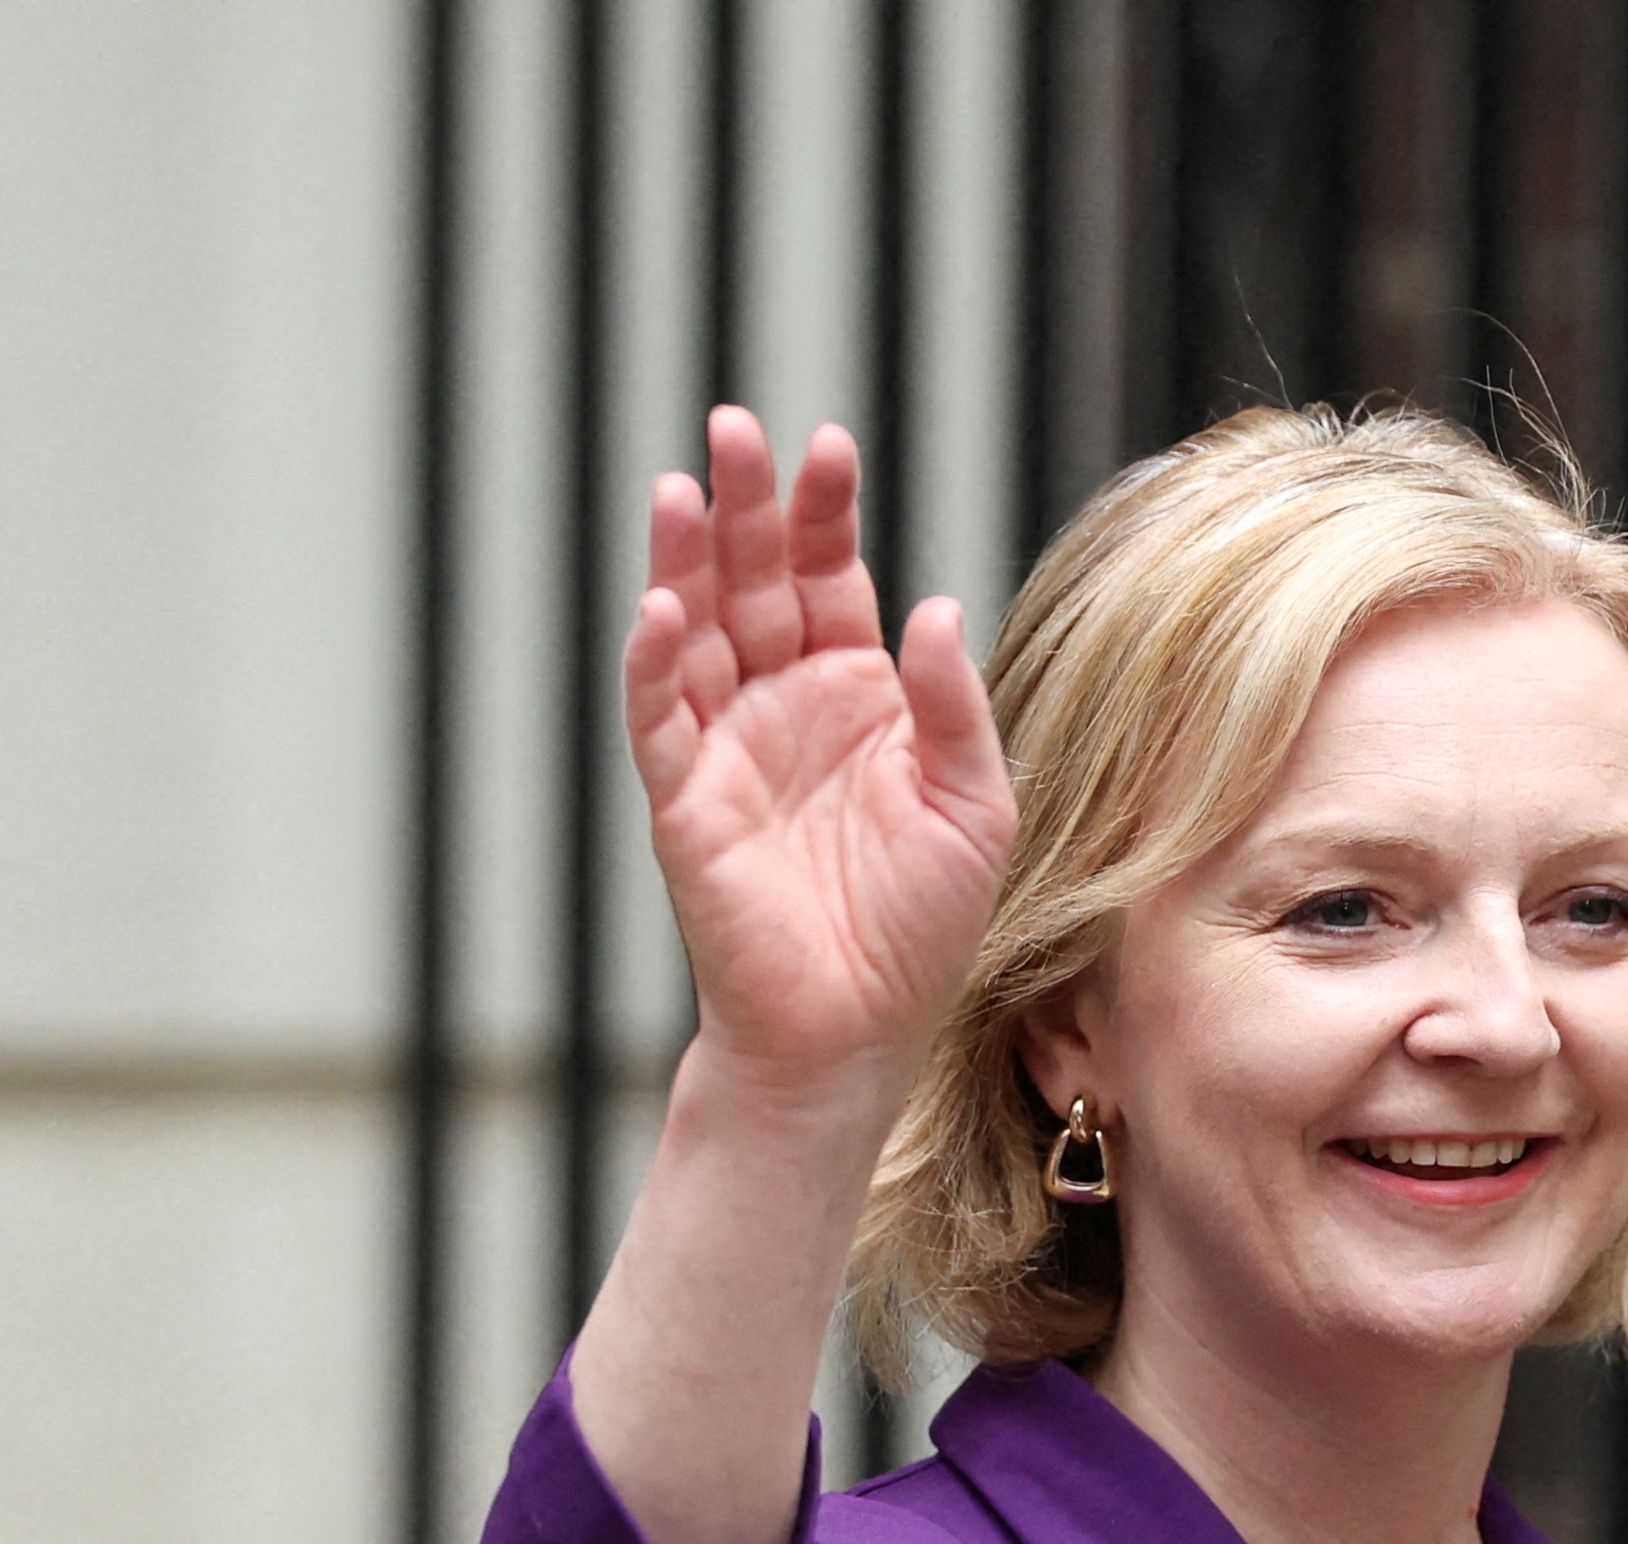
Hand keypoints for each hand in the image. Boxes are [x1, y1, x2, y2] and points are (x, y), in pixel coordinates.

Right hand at [625, 412, 1015, 1114]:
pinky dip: (655, 665)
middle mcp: (783, 706)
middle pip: (754, 582)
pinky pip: (661, 721)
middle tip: (732, 425)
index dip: (824, 513)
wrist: (857, 1033)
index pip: (831, 579)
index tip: (827, 444)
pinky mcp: (687, 803)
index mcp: (856, 696)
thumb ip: (954, 708)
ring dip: (683, 562)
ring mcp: (728, 749)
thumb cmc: (918, 930)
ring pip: (695, 632)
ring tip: (681, 488)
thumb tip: (934, 605)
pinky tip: (662, 608)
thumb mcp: (973, 808)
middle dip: (742, 505)